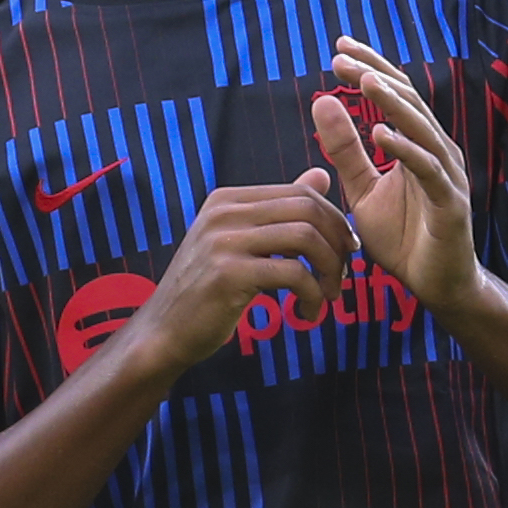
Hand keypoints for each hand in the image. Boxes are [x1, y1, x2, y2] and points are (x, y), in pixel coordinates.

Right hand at [123, 177, 355, 372]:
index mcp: (227, 199)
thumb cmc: (205, 291)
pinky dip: (312, 295)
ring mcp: (224, 242)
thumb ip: (278, 210)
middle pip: (307, 210)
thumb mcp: (239, 242)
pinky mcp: (229, 275)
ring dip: (329, 270)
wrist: (163, 333)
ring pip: (305, 238)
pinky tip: (308, 313)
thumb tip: (321, 174)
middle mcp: (224, 213)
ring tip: (328, 295)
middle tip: (342, 275)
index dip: (333, 221)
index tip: (345, 251)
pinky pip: (293, 274)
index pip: (300, 193)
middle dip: (337, 243)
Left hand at [311, 36, 478, 313]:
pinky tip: (381, 134)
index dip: (370, 68)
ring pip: (422, 129)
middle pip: (409, 101)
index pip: (396, 94)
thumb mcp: (362, 189)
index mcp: (418, 143)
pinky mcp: (450, 203)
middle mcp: (438, 150)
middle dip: (375, 76)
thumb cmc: (402, 236)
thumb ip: (345, 149)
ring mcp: (447, 175)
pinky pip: (428, 170)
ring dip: (393, 104)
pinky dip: (406, 150)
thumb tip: (322, 100)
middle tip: (340, 58)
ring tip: (364, 82)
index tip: (338, 47)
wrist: (435, 285)